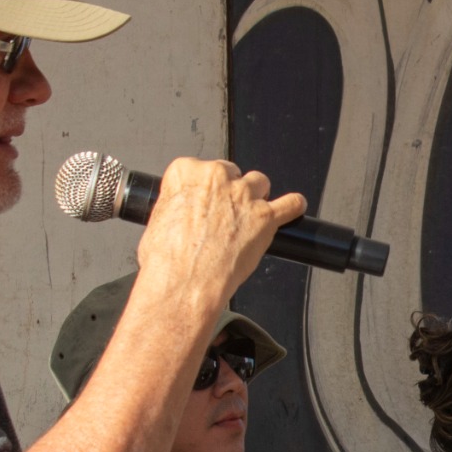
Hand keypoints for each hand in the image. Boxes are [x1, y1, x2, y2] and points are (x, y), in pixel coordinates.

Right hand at [134, 157, 306, 315]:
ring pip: (260, 183)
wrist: (184, 283)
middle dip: (232, 192)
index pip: (203, 168)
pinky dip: (293, 206)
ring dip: (258, 198)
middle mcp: (215, 177)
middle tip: (227, 216)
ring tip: (251, 218)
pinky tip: (293, 209)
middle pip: (233, 173)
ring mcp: (242, 195)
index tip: (209, 200)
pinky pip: (291, 203)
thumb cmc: (167, 260)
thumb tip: (183, 215)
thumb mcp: (157, 221)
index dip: (209, 188)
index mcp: (186, 173)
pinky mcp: (265, 217)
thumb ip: (177, 207)